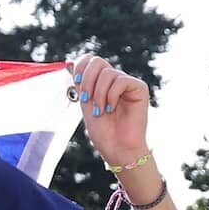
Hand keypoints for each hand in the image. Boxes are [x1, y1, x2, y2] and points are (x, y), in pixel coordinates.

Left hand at [64, 54, 150, 168]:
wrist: (117, 149)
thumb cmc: (103, 132)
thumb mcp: (86, 104)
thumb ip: (80, 83)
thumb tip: (69, 62)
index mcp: (101, 83)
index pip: (90, 60)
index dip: (80, 67)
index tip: (75, 82)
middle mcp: (115, 80)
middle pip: (97, 61)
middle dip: (87, 80)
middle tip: (86, 99)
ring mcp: (128, 84)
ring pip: (108, 73)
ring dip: (99, 94)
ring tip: (100, 111)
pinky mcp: (139, 88)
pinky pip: (121, 81)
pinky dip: (111, 95)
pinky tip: (111, 108)